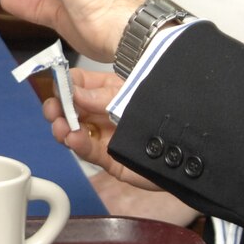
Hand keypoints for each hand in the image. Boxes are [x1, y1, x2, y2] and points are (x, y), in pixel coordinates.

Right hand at [46, 73, 201, 225]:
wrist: (190, 150)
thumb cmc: (164, 114)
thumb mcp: (130, 96)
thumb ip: (102, 96)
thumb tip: (74, 92)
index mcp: (109, 91)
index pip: (78, 84)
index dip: (65, 85)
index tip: (56, 88)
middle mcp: (104, 113)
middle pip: (71, 109)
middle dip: (58, 109)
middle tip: (53, 111)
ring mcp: (105, 136)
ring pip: (75, 131)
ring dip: (64, 128)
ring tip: (62, 127)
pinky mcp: (110, 158)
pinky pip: (89, 151)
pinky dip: (79, 145)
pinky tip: (73, 138)